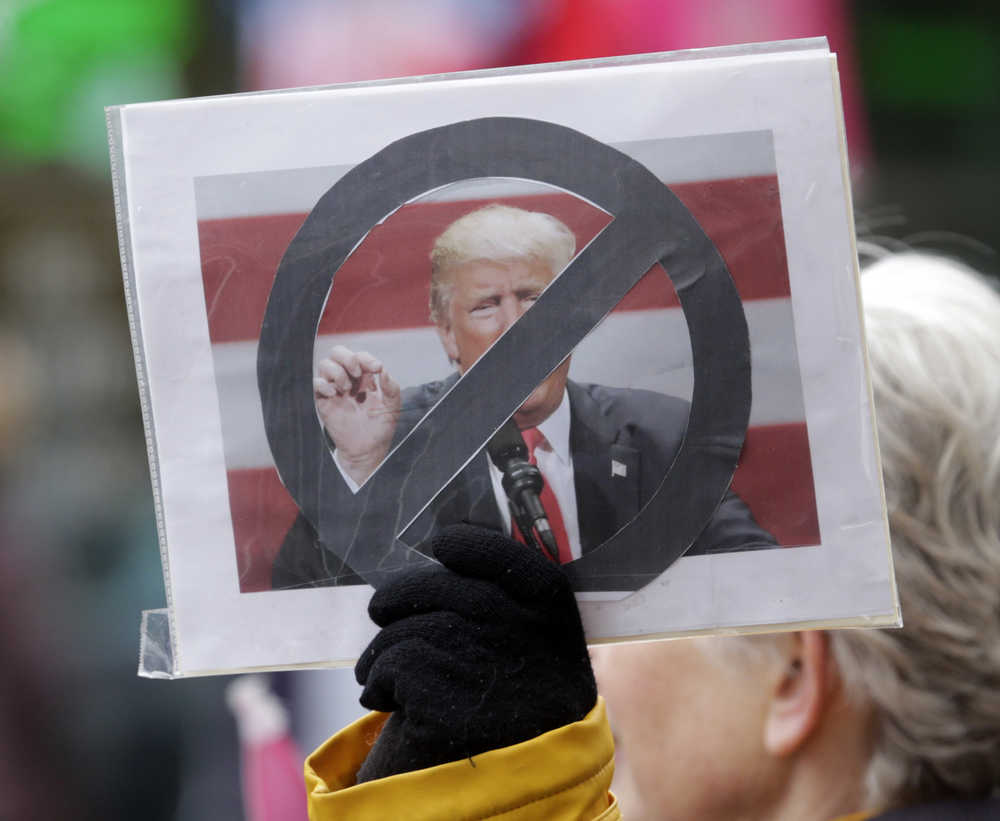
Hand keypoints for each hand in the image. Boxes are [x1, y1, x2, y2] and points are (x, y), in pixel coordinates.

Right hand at [313, 346, 400, 484]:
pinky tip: (334, 393)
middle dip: (347, 358)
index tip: (377, 368)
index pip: (360, 356)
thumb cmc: (380, 427)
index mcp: (365, 378)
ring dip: (337, 372)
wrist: (368, 450)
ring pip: (325, 365)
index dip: (367, 358)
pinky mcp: (324, 402)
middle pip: (337, 353)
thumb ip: (391, 387)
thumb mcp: (392, 406)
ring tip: (347, 388)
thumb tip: (383, 371)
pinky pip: (315, 384)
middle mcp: (348, 380)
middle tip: (357, 373)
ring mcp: (334, 390)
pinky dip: (323, 384)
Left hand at [354, 524, 596, 781]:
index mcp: (556, 623)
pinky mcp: (452, 708)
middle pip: (446, 585)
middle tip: (381, 609)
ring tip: (379, 673)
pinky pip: (394, 663)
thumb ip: (507, 610)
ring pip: (411, 624)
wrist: (506, 805)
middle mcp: (530, 639)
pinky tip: (383, 700)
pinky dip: (377, 679)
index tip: (443, 545)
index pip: (514, 560)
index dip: (472, 545)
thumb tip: (449, 554)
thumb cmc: (510, 722)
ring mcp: (492, 670)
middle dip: (401, 595)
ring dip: (382, 648)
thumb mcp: (532, 661)